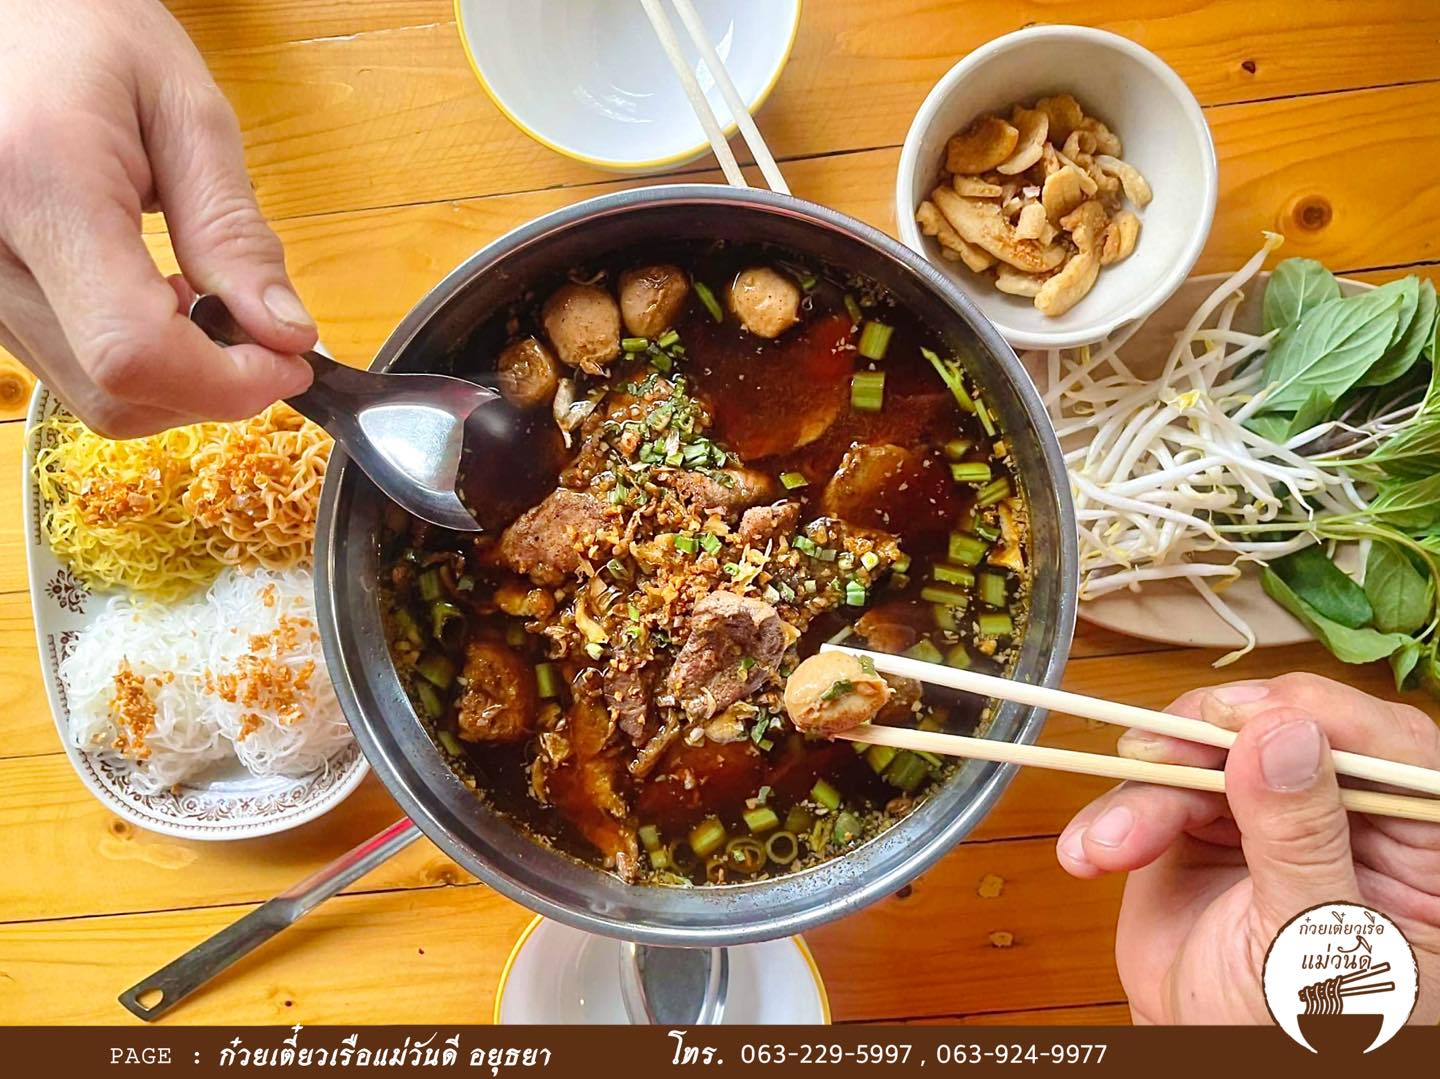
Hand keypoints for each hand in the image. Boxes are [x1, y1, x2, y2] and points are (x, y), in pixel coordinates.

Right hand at [0, 0, 313, 436]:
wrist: (3, 14)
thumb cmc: (87, 34)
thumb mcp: (187, 112)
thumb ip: (234, 231)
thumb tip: (285, 332)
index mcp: (42, 185)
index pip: (134, 351)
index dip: (228, 382)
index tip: (290, 360)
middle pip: (116, 392)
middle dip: (214, 385)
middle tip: (263, 330)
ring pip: (93, 396)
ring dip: (176, 377)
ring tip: (198, 294)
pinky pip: (68, 371)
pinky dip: (134, 361)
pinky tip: (151, 295)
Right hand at [1056, 672, 1439, 1024]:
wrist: (1213, 1071)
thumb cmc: (1299, 1039)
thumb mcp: (1312, 946)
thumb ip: (1302, 838)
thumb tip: (1283, 733)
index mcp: (1416, 847)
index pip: (1390, 750)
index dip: (1318, 717)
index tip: (1249, 719)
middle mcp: (1346, 816)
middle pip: (1283, 733)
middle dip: (1205, 743)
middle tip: (1154, 752)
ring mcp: (1270, 815)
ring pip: (1206, 756)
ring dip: (1142, 794)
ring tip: (1107, 849)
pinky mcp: (1203, 824)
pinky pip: (1156, 790)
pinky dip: (1115, 817)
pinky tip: (1091, 852)